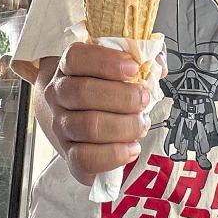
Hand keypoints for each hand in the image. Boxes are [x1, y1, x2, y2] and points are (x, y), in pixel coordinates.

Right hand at [44, 42, 149, 186]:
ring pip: (88, 126)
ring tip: (140, 124)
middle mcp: (59, 95)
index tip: (133, 68)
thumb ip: (138, 58)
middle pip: (83, 92)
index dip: (106, 62)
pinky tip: (131, 147)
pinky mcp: (69, 155)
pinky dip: (114, 154)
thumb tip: (158, 66)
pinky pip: (85, 158)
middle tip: (143, 100)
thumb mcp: (114, 66)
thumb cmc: (99, 88)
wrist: (68, 114)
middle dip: (123, 97)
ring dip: (124, 126)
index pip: (76, 58)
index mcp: (68, 68)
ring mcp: (62, 126)